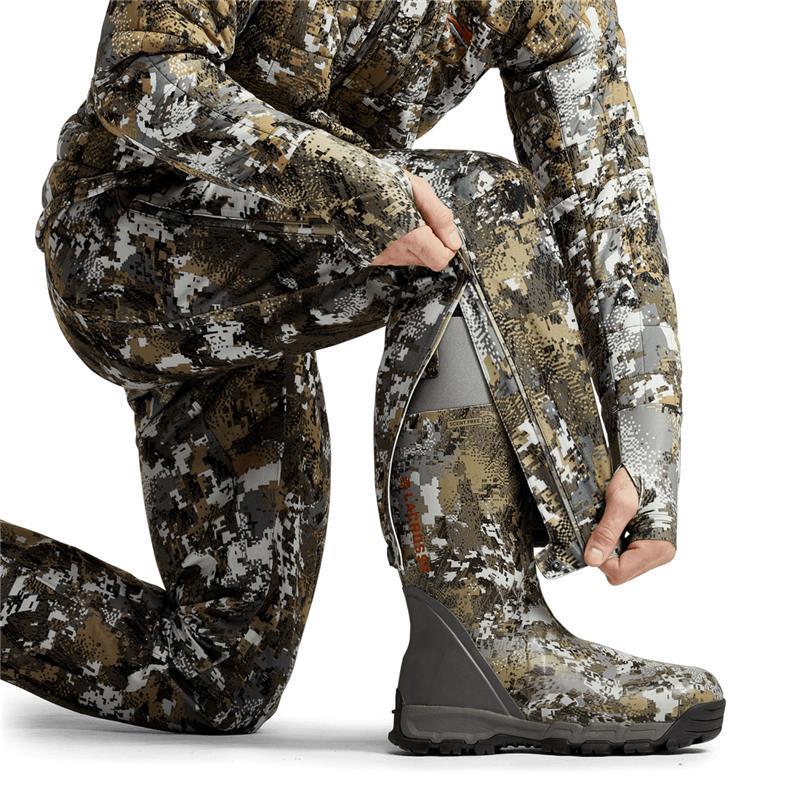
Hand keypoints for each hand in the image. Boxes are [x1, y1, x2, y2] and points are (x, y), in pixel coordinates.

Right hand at [370, 170, 462, 270]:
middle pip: (428, 259)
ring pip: (412, 258)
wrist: (342, 183)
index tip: (442, 231)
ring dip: (415, 242)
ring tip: (402, 218)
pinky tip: (390, 225)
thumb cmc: (377, 180)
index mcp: (409, 235)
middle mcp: (394, 251)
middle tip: (421, 219)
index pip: (441, 259)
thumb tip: (454, 240)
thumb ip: (440, 216)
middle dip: (432, 242)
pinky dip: (398, 243)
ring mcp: (381, 256)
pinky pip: (395, 256)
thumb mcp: (418, 189)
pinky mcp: (372, 257)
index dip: (447, 246)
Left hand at [583, 466, 674, 584]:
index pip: (618, 572)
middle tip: (605, 524)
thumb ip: (606, 533)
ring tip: (613, 520)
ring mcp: (655, 551)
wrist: (652, 463)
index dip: (601, 556)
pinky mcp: (648, 544)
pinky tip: (618, 523)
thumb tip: (592, 560)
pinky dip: (615, 540)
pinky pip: (624, 553)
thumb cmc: (641, 478)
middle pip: (619, 571)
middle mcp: (660, 554)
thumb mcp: (619, 503)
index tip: (598, 533)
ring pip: (620, 563)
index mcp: (658, 549)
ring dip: (610, 544)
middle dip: (605, 550)